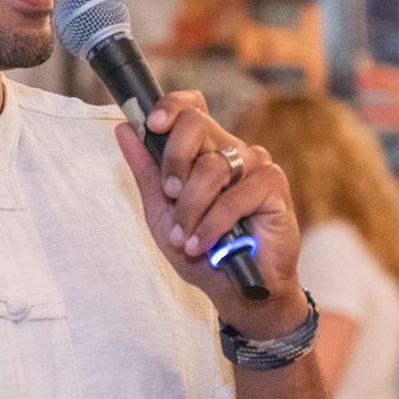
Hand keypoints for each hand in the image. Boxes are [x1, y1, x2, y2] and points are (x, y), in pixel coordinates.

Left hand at [114, 91, 305, 337]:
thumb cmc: (202, 251)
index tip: (151, 125)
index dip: (170, 106)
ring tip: (185, 239)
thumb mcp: (162, 214)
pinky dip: (213, 224)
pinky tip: (205, 245)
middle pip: (196, 123)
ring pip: (211, 166)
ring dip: (190, 209)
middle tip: (169, 196)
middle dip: (172, 161)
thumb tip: (124, 129)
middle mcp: (231, 150)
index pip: (191, 107)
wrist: (237, 291)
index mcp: (204, 151)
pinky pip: (236, 195)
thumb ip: (146, 173)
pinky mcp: (274, 186)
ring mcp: (255, 165)